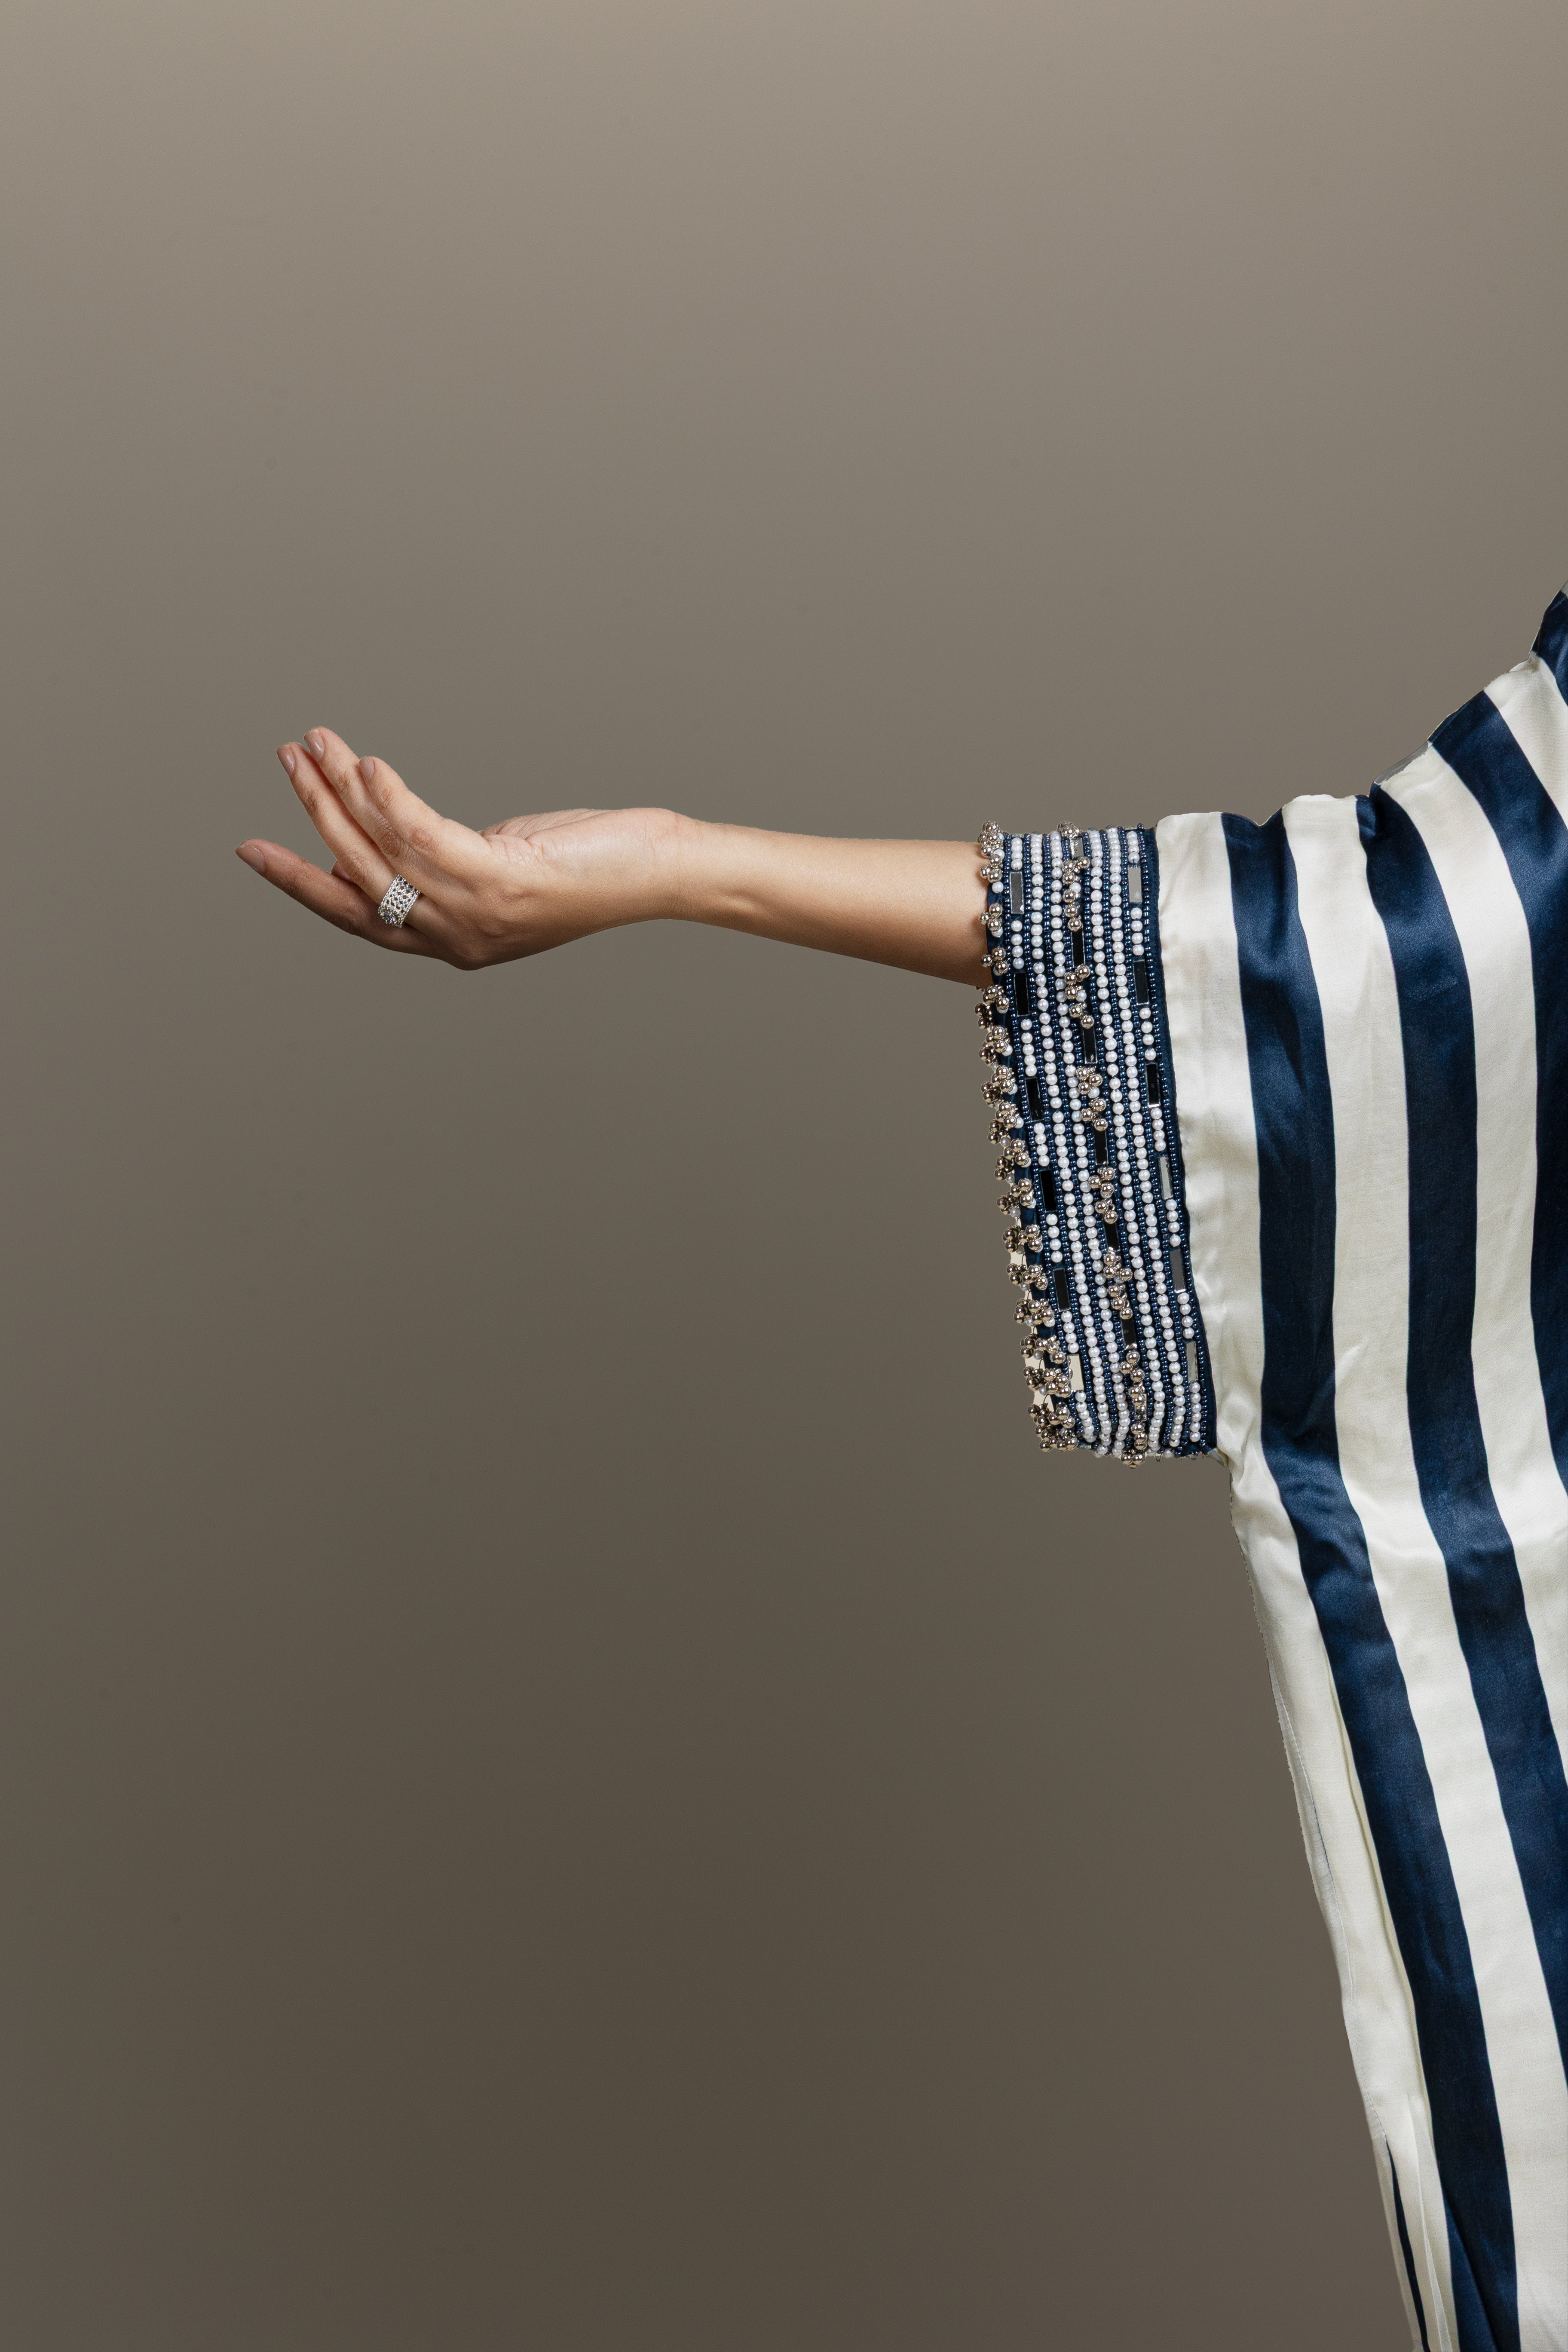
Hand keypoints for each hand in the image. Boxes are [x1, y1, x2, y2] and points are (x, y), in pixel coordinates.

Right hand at [238, 728, 685, 968]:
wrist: (659, 874)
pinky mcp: (499, 881)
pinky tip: (368, 763)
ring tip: (315, 742)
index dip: (302, 882)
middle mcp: (457, 938)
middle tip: (282, 762)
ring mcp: (476, 915)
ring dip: (341, 790)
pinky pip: (423, 834)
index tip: (256, 849)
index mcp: (453, 942)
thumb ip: (444, 861)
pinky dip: (388, 797)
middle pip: (357, 879)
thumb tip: (386, 834)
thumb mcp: (501, 868)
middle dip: (311, 817)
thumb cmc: (593, 865)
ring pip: (382, 851)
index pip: (358, 915)